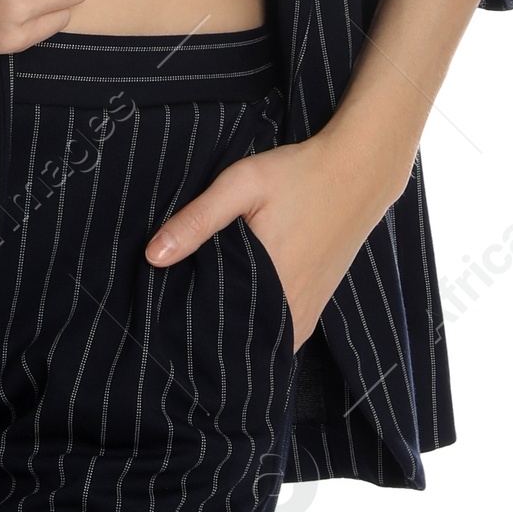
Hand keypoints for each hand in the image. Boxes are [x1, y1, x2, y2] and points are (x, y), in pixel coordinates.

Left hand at [143, 129, 388, 349]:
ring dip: (236, 330)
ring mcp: (309, 311)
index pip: (217, 328)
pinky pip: (283, 334)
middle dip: (210, 330)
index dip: (189, 324)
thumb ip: (197, 220)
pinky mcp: (317, 304)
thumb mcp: (241, 184)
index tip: (168, 315)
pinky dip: (261, 327)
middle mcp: (293, 309)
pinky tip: (240, 306)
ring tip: (207, 310)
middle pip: (239, 339)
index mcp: (270, 284)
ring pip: (262, 340)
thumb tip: (153, 256)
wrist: (359, 171)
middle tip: (181, 311)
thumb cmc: (298, 174)